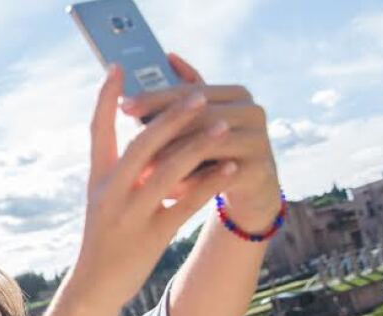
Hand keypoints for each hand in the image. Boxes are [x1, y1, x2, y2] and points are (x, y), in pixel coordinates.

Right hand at [74, 64, 236, 310]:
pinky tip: (231, 167)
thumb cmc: (105, 236)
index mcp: (98, 179)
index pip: (98, 129)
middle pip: (141, 146)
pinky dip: (210, 184)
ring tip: (223, 126)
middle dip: (171, 118)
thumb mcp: (105, 198)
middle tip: (197, 95)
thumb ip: (122, 169)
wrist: (95, 284)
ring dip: (198, 146)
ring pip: (166, 172)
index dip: (107, 98)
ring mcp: (130, 215)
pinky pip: (185, 204)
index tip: (117, 68)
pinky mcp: (150, 236)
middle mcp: (110, 193)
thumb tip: (148, 135)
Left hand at [120, 53, 281, 231]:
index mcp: (236, 93)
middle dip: (162, 129)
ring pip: (207, 145)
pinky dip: (192, 183)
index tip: (123, 106)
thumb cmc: (214, 151)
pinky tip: (167, 191)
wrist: (252, 189)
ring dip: (173, 158)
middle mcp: (253, 111)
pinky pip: (218, 176)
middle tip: (130, 141)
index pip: (189, 90)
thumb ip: (182, 96)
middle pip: (199, 115)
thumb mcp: (197, 124)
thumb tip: (168, 57)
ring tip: (142, 169)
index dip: (155, 97)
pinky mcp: (259, 170)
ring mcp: (260, 139)